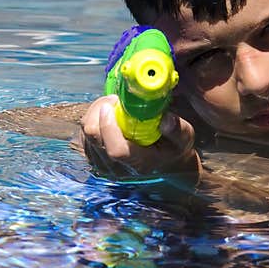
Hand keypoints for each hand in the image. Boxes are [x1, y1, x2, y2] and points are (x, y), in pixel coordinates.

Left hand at [78, 95, 198, 180]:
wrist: (162, 163)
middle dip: (100, 112)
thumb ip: (177, 129)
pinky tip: (108, 115)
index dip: (109, 126)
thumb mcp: (184, 138)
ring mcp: (103, 165)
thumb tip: (165, 120)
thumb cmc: (172, 148)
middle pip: (94, 138)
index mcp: (140, 163)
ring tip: (114, 105)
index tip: (113, 103)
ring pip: (86, 134)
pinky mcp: (94, 158)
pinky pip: (84, 134)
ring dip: (96, 113)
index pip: (117, 150)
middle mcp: (117, 168)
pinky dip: (93, 119)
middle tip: (115, 99)